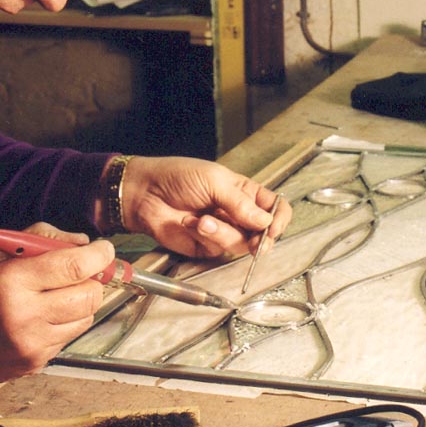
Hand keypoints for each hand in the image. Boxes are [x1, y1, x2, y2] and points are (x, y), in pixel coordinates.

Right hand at [0, 225, 113, 380]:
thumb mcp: (3, 252)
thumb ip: (45, 239)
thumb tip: (84, 243)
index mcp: (12, 283)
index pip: (76, 266)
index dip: (98, 254)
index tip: (102, 249)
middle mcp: (23, 316)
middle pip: (90, 294)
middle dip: (89, 280)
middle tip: (76, 274)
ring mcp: (31, 344)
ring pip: (87, 316)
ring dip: (79, 303)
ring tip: (53, 295)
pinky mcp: (35, 362)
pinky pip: (71, 335)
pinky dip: (66, 323)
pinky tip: (42, 316)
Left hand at [117, 156, 291, 258]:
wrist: (145, 193)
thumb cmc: (179, 177)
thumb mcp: (215, 181)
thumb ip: (242, 203)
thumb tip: (266, 222)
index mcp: (246, 193)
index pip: (275, 209)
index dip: (279, 220)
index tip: (273, 227)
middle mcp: (238, 214)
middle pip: (263, 233)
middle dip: (259, 239)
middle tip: (257, 242)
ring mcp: (223, 231)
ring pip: (240, 244)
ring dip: (222, 233)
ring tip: (202, 220)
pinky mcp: (206, 246)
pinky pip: (217, 249)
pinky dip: (204, 237)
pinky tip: (190, 223)